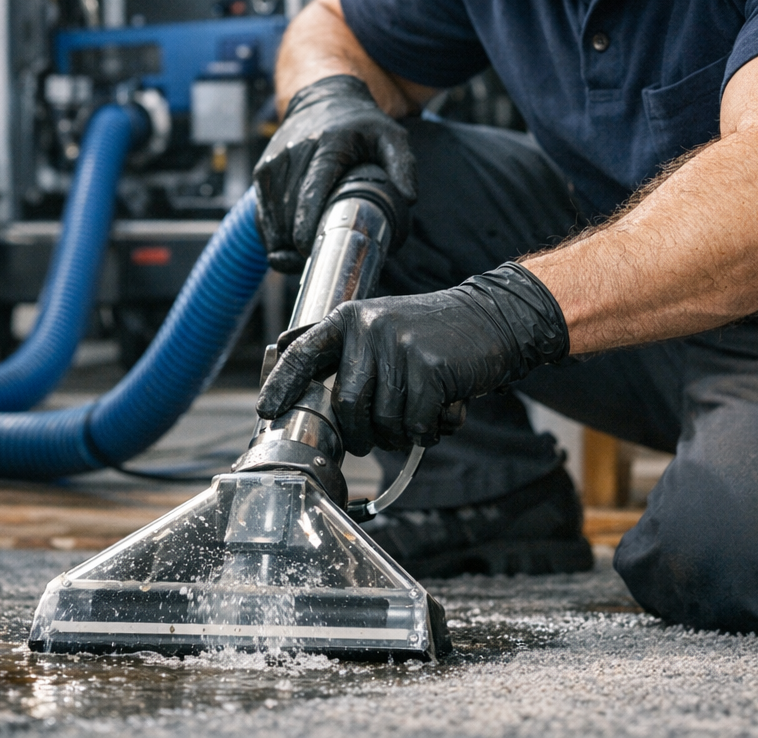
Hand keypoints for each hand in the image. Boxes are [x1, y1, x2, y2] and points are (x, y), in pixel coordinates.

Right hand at [254, 75, 416, 272]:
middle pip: (288, 211)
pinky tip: (289, 248)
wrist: (322, 100)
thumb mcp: (391, 136)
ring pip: (272, 217)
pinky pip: (262, 215)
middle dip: (299, 242)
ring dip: (285, 243)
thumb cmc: (360, 125)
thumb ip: (403, 165)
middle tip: (321, 259)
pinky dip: (274, 236)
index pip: (309, 191)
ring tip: (308, 255)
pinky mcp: (262, 173)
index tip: (308, 250)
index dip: (305, 224)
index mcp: (326, 145)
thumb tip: (408, 199)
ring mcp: (272, 164)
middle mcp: (293, 153)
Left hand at [256, 262, 568, 454]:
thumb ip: (339, 345)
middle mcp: (370, 328)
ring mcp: (401, 346)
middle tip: (378, 439)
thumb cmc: (430, 333)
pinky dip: (431, 431)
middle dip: (363, 435)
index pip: (303, 352)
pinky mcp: (432, 369)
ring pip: (385, 422)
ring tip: (422, 416)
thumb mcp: (379, 325)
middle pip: (347, 406)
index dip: (281, 384)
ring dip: (403, 434)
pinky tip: (444, 412)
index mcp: (350, 318)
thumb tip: (281, 351)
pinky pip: (417, 425)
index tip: (266, 411)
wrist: (491, 318)